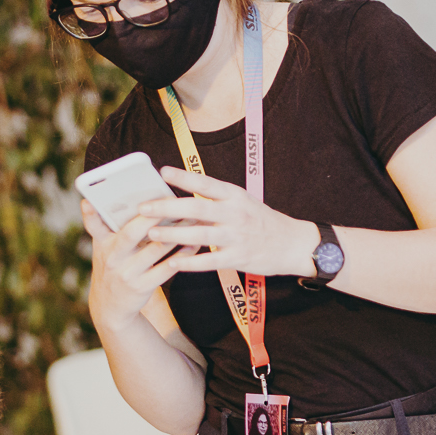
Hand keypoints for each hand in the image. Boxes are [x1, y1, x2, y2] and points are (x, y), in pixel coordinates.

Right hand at [82, 198, 180, 331]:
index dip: (90, 213)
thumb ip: (113, 227)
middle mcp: (113, 258)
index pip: (93, 225)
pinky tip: (194, 244)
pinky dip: (182, 255)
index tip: (88, 201)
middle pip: (131, 234)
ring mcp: (127, 273)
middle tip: (171, 201)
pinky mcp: (142, 287)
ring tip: (193, 218)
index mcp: (103, 244)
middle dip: (152, 217)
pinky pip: (166, 268)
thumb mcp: (105, 248)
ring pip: (155, 249)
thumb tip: (140, 202)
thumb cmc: (113, 266)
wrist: (110, 307)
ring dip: (177, 233)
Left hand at [141, 167, 313, 278]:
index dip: (184, 177)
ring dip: (173, 235)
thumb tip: (180, 192)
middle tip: (143, 208)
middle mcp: (235, 214)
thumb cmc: (259, 220)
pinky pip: (210, 261)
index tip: (162, 172)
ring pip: (200, 235)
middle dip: (168, 208)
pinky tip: (172, 262)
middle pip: (197, 208)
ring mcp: (237, 237)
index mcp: (235, 196)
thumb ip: (214, 199)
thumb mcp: (241, 202)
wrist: (292, 244)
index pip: (206, 183)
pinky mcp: (238, 258)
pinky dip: (190, 262)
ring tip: (151, 233)